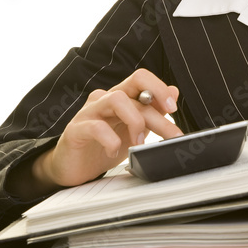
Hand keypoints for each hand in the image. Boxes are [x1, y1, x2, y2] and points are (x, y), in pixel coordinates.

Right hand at [27, 69, 182, 194]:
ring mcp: (89, 112)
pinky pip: (96, 127)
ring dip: (135, 122)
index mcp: (120, 97)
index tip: (174, 109)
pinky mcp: (75, 129)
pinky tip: (114, 151)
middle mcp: (104, 99)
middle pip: (135, 90)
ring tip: (139, 143)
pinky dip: (111, 140)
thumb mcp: (134, 130)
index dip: (160, 88)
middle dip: (159, 115)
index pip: (141, 78)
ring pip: (116, 99)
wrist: (73, 168)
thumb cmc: (103, 147)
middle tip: (173, 135)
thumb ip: (151, 111)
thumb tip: (174, 91)